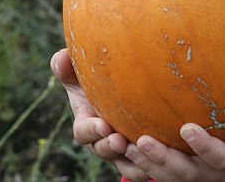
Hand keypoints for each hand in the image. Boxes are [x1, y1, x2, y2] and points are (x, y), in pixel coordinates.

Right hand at [50, 48, 150, 180]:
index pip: (83, 132)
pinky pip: (143, 169)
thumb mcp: (80, 73)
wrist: (127, 91)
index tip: (103, 125)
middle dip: (110, 147)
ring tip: (141, 148)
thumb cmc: (97, 81)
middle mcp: (102, 141)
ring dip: (132, 159)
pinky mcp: (140, 157)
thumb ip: (67, 66)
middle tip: (120, 140)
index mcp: (87, 123)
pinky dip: (150, 166)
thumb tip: (62, 57)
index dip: (91, 131)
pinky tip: (162, 156)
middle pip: (102, 150)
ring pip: (124, 163)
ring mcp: (122, 152)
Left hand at [121, 96, 224, 181]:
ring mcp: (207, 176)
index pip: (222, 160)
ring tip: (119, 143)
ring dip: (145, 163)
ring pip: (170, 177)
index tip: (187, 127)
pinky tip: (117, 145)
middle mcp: (221, 175)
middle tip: (141, 139)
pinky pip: (165, 173)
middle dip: (163, 159)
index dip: (205, 148)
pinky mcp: (197, 172)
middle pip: (187, 175)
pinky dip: (141, 164)